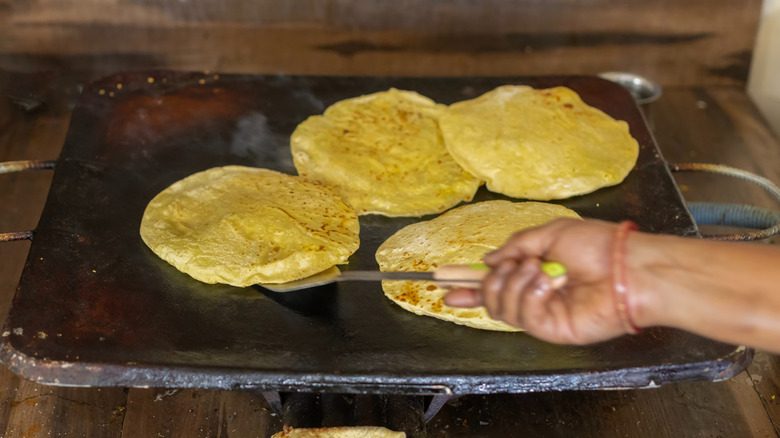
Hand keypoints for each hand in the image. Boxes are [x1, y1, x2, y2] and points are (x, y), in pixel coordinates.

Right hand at [443, 218, 634, 344]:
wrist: (629, 268)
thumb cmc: (597, 245)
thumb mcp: (550, 233)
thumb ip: (515, 246)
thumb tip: (488, 261)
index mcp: (535, 272)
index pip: (495, 283)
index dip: (469, 286)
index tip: (444, 285)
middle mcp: (535, 295)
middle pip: (491, 299)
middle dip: (491, 281)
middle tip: (514, 267)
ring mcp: (543, 314)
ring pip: (501, 308)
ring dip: (514, 283)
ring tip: (539, 270)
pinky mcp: (551, 329)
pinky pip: (522, 315)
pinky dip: (530, 294)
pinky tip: (549, 282)